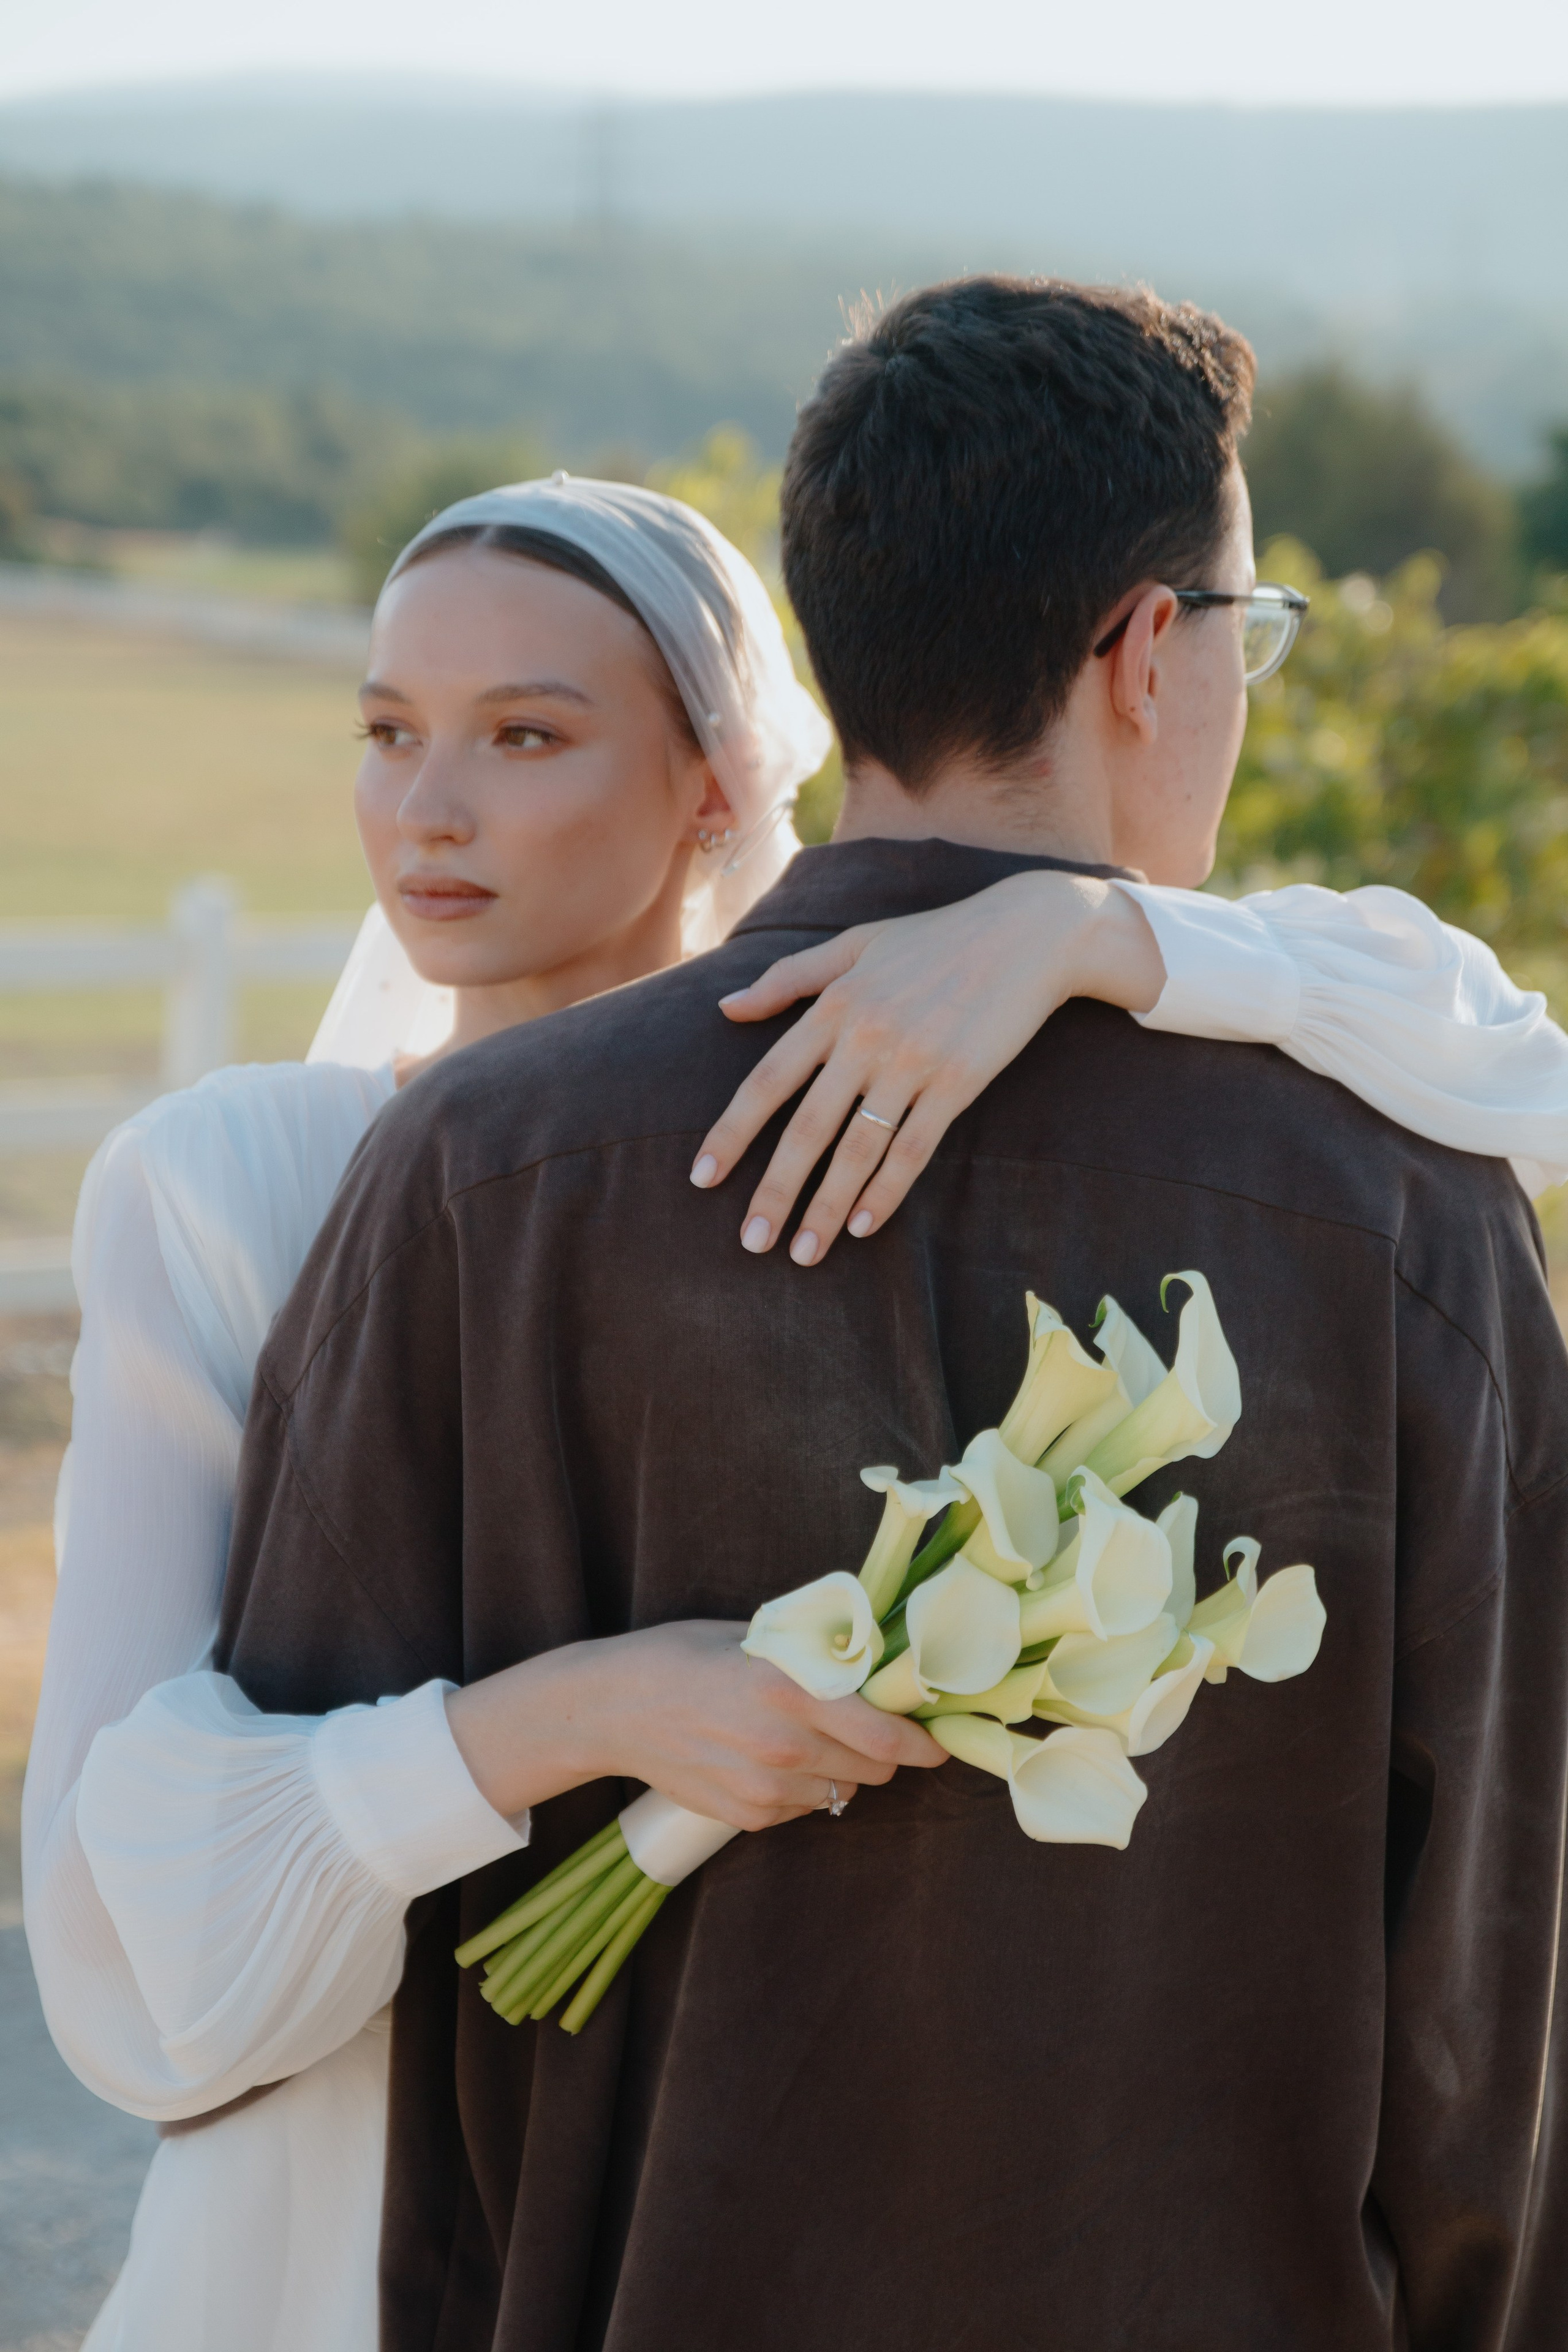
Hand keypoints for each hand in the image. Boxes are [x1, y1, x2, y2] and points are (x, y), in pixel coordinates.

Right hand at [446, 1619, 944, 1831]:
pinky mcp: (748, 1818)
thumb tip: (879, 1662)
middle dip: (883, 1753)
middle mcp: (783, 1747)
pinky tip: (769, 1758)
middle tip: (867, 1726)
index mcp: (791, 1691)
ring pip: (843, 1793)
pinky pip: (804, 1808)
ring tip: (807, 1738)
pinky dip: (804, 1788)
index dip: (923, 1743)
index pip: (886, 1738)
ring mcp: (765, 1789)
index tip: (938, 1740)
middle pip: (874, 1771)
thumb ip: (817, 1656)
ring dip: (843, 1770)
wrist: (613, 1708)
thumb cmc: (684, 1656)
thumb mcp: (755, 1637)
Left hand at [690, 871, 1166, 1265]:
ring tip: (803, 1254)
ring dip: (827, 1207)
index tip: (702, 1179)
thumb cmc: (935, 938)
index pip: (768, 1080)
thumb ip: (789, 978)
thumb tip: (726, 1007)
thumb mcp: (856, 943)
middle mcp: (867, 1037)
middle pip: (807, 1128)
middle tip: (751, 1242)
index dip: (732, 1133)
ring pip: (858, 1150)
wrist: (1029, 934)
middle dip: (774, 1191)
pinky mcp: (958, 1082)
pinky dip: (886, 1192)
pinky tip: (863, 1227)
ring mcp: (914, 1062)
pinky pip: (913, 1149)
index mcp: (835, 1005)